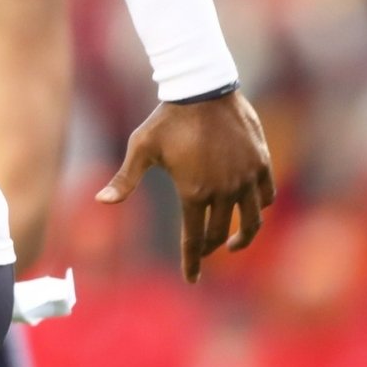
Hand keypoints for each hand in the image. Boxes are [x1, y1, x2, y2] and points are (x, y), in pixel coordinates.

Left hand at [97, 92, 274, 282]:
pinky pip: (265, 195)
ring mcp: (246, 177)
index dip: (192, 262)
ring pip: (251, 220)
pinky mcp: (261, 163)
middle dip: (212, 249)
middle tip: (205, 253)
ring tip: (233, 242)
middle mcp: (223, 190)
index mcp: (193, 192)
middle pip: (220, 233)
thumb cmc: (167, 119)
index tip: (191, 279)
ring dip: (242, 236)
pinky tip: (249, 209)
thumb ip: (125, 179)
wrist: (202, 88)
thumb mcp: (141, 148)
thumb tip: (100, 202)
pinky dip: (258, 207)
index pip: (194, 239)